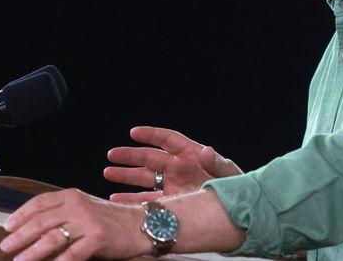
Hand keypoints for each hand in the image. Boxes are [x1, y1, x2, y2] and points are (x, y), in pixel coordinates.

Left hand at [0, 188, 144, 260]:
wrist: (139, 224)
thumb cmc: (110, 219)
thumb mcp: (84, 209)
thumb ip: (62, 215)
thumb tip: (33, 230)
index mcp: (72, 196)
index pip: (39, 202)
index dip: (20, 215)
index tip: (8, 226)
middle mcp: (77, 206)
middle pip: (41, 221)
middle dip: (20, 235)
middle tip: (6, 246)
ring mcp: (87, 221)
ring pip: (53, 237)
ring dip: (33, 251)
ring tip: (20, 259)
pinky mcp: (97, 237)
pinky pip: (72, 253)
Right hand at [104, 126, 242, 203]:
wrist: (234, 210)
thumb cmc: (234, 187)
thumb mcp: (229, 173)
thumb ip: (217, 163)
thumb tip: (206, 151)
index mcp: (191, 154)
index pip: (168, 139)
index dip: (151, 135)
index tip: (134, 132)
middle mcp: (177, 167)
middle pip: (150, 157)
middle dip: (130, 155)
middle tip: (112, 154)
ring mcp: (171, 184)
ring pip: (143, 178)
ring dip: (125, 175)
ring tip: (107, 173)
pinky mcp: (169, 201)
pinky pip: (147, 199)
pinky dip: (131, 199)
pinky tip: (116, 198)